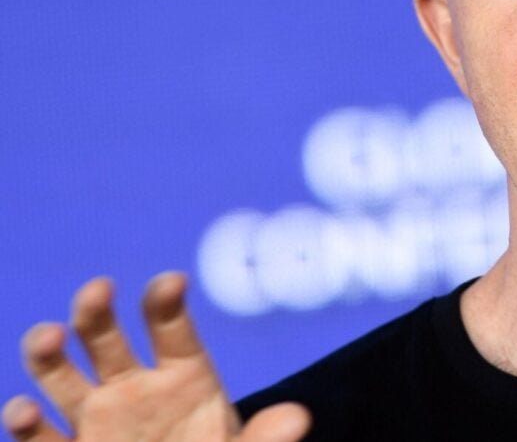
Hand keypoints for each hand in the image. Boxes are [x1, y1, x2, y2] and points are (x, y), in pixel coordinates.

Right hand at [2, 273, 309, 441]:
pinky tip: (25, 409)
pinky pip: (41, 436)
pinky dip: (27, 421)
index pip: (173, 328)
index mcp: (184, 374)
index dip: (168, 302)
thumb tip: (298, 419)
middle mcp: (133, 386)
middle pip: (107, 337)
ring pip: (62, 374)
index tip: (172, 282)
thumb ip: (266, 439)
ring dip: (49, 352)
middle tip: (99, 289)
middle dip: (97, 309)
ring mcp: (97, 416)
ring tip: (49, 336)